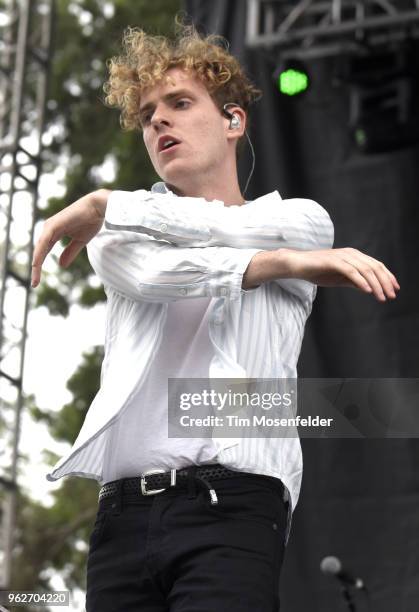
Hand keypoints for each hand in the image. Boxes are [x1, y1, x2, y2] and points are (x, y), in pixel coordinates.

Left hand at [31, 189, 110, 287]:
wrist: (98, 208)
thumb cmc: (91, 221)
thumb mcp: (79, 241)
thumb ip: (69, 252)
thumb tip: (61, 265)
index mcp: (55, 233)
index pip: (44, 252)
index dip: (41, 266)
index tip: (38, 281)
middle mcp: (50, 229)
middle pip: (40, 251)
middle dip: (36, 269)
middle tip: (35, 284)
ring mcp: (50, 226)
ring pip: (40, 248)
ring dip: (36, 264)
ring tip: (35, 278)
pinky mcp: (53, 225)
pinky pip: (43, 242)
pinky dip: (40, 253)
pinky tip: (37, 264)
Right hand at [283, 247, 399, 300]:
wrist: (297, 265)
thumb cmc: (317, 271)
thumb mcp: (339, 278)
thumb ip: (354, 281)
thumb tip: (369, 288)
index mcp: (354, 256)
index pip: (376, 265)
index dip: (388, 277)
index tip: (395, 289)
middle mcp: (351, 253)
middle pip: (374, 267)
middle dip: (385, 282)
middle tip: (391, 296)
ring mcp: (342, 256)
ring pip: (365, 270)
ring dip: (376, 285)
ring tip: (381, 297)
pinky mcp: (333, 261)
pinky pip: (351, 271)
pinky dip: (361, 281)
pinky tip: (368, 291)